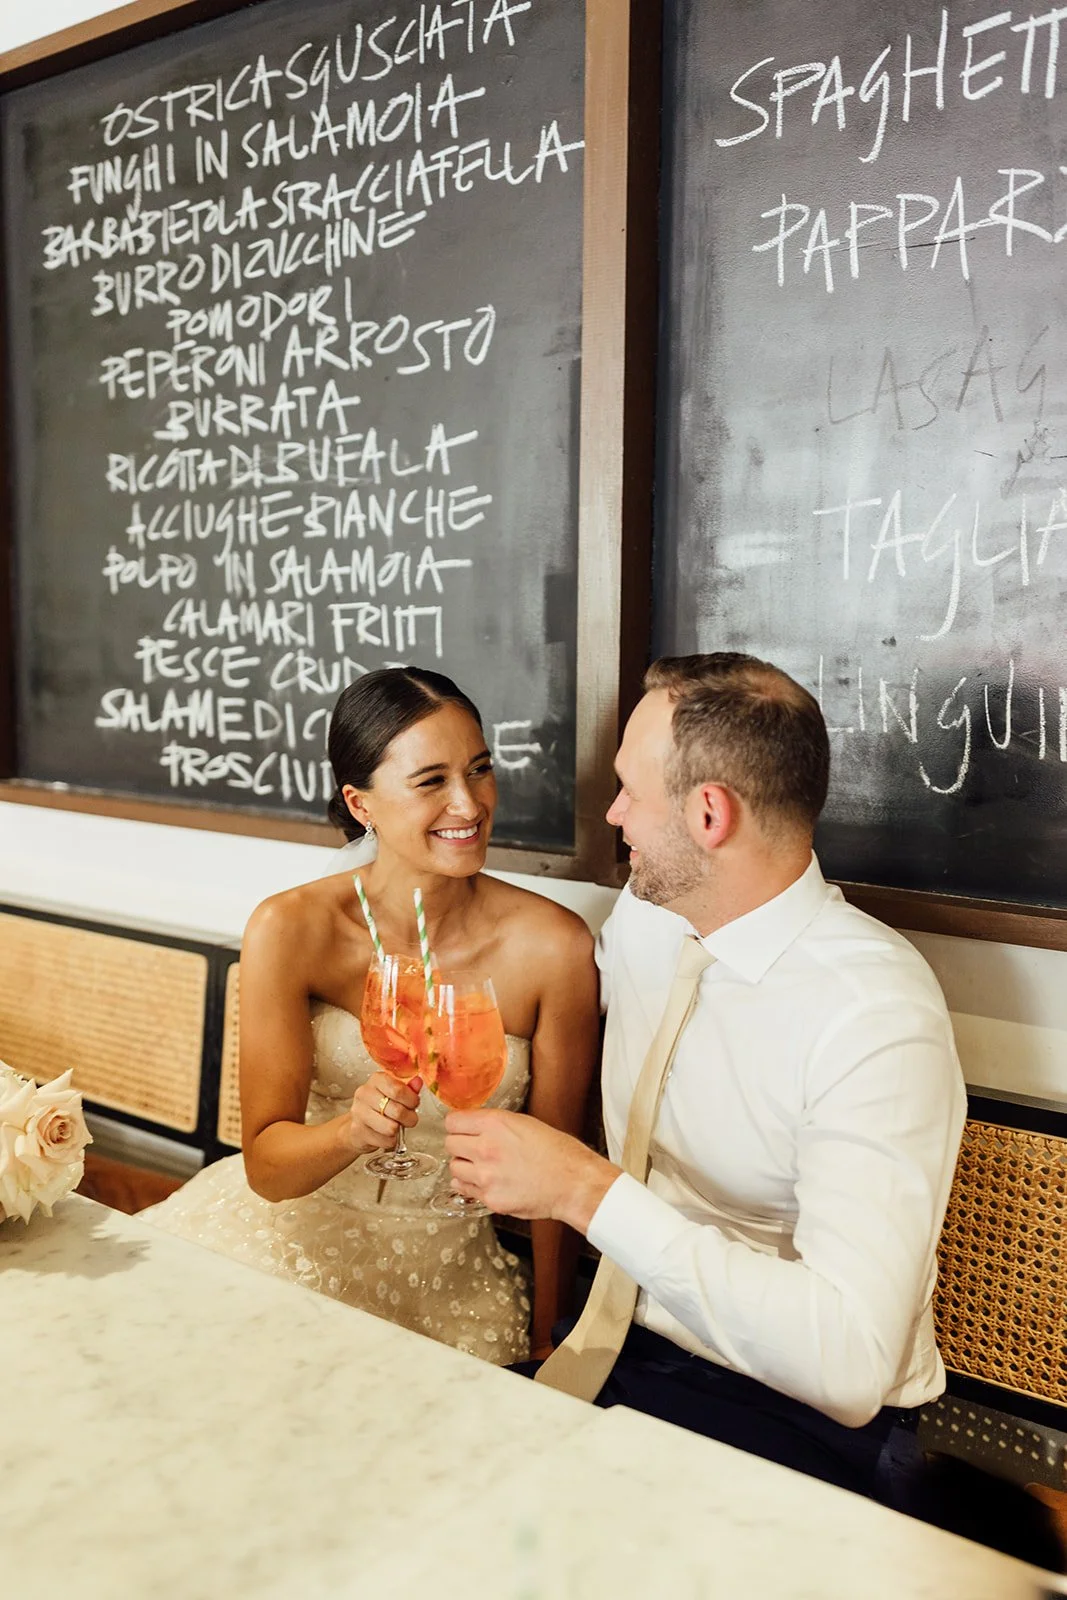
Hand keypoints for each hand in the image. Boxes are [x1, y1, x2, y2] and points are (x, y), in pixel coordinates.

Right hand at [348, 1072, 421, 1154]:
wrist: (357, 1124)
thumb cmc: (378, 1107)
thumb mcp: (393, 1093)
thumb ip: (408, 1088)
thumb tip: (418, 1082)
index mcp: (376, 1080)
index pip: (398, 1090)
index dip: (411, 1100)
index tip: (414, 1103)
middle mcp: (365, 1094)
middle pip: (397, 1111)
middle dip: (409, 1118)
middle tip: (409, 1118)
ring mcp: (359, 1112)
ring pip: (391, 1127)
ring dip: (399, 1130)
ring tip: (396, 1126)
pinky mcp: (358, 1131)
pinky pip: (384, 1140)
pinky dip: (390, 1141)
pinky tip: (386, 1134)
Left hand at [443, 1109, 618, 1231]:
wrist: (573, 1184)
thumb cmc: (558, 1153)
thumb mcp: (526, 1124)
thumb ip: (496, 1125)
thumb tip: (476, 1127)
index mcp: (495, 1124)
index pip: (453, 1121)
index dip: (458, 1125)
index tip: (461, 1129)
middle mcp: (486, 1148)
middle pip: (450, 1144)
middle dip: (460, 1145)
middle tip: (472, 1148)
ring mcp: (486, 1176)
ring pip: (454, 1168)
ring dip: (464, 1166)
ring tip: (481, 1167)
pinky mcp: (490, 1199)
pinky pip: (465, 1190)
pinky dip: (471, 1186)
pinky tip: (485, 1182)